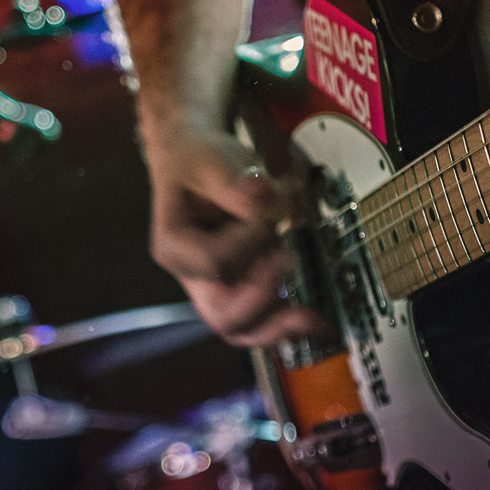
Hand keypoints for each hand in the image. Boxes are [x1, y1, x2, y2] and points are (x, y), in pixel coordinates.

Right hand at [141, 120, 333, 346]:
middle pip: (222, 315)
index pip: (216, 261)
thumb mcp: (212, 160)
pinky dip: (286, 324)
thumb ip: (235, 181)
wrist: (196, 161)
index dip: (251, 238)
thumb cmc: (200, 161)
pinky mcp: (239, 287)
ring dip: (279, 324)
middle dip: (263, 297)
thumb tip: (262, 193)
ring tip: (315, 319)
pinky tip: (316, 321)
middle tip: (289, 258)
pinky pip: (258, 320)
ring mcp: (214, 287)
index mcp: (174, 246)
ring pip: (242, 328)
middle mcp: (191, 276)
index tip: (269, 204)